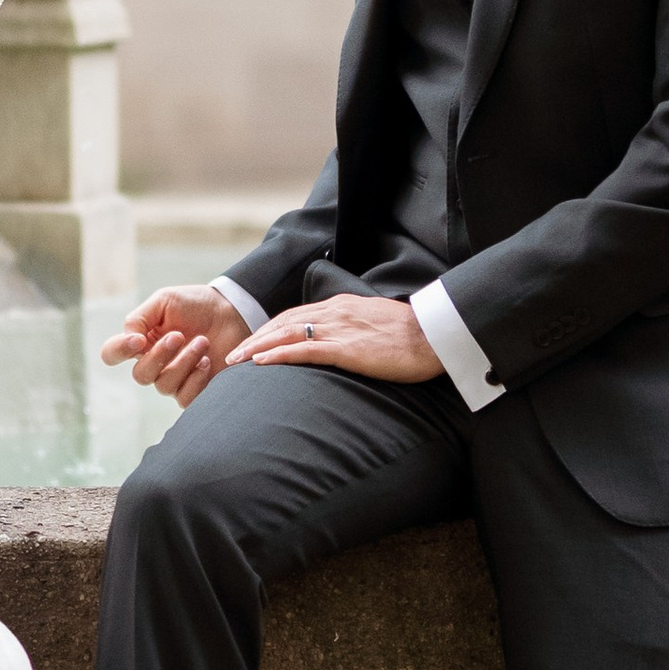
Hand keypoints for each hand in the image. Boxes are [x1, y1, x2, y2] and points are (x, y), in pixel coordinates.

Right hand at [100, 285, 250, 406]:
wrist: (232, 311)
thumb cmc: (196, 305)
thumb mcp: (165, 300)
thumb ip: (140, 318)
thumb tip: (130, 340)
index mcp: (141, 341)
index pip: (112, 354)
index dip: (118, 351)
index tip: (138, 340)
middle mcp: (154, 363)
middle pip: (140, 375)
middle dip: (159, 356)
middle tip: (179, 335)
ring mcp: (174, 379)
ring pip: (164, 385)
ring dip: (184, 362)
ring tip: (203, 341)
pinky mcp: (195, 390)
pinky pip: (185, 398)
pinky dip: (196, 379)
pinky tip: (208, 361)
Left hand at [232, 294, 442, 383]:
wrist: (435, 336)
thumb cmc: (412, 337)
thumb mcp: (376, 326)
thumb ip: (355, 329)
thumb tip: (343, 344)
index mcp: (342, 306)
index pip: (295, 316)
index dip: (270, 329)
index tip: (252, 342)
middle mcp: (335, 312)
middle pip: (283, 322)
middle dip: (255, 338)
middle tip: (233, 354)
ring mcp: (339, 329)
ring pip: (286, 334)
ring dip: (257, 347)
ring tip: (236, 361)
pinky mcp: (346, 349)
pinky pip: (304, 350)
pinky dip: (278, 354)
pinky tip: (260, 363)